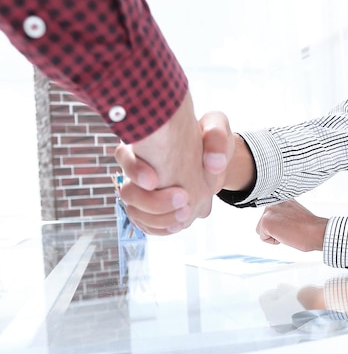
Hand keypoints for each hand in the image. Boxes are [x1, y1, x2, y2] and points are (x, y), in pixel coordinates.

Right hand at [114, 95, 232, 234]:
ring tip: (186, 213)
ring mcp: (144, 190)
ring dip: (158, 218)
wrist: (215, 158)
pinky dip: (159, 227)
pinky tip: (178, 225)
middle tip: (184, 198)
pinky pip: (144, 223)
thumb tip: (214, 163)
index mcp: (147, 143)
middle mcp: (140, 168)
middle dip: (153, 202)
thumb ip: (217, 138)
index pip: (124, 155)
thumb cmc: (211, 138)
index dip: (134, 170)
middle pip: (128, 192)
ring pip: (135, 211)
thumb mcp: (217, 126)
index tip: (154, 180)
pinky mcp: (154, 207)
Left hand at [256, 199, 327, 251]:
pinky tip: (286, 235)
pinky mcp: (266, 221)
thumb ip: (284, 213)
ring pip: (261, 230)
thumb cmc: (310, 227)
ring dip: (274, 235)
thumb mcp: (294, 214)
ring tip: (288, 231)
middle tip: (291, 229)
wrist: (316, 231)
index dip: (279, 224)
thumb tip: (279, 220)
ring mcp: (269, 211)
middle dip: (275, 229)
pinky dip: (274, 241)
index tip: (290, 224)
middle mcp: (274, 201)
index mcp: (282, 198)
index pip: (271, 216)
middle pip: (263, 222)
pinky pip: (263, 238)